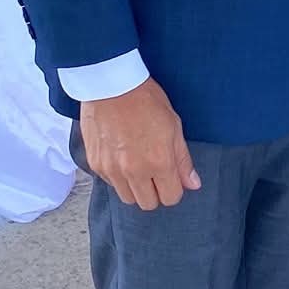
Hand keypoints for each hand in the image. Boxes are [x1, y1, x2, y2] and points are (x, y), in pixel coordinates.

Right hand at [80, 78, 200, 210]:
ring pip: (127, 198)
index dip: (174, 189)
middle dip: (155, 193)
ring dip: (135, 188)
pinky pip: (110, 183)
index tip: (172, 178)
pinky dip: (117, 177)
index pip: (171, 197)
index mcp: (159, 162)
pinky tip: (121, 157)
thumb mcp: (174, 125)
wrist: (110, 85)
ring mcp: (112, 169)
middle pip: (148, 204)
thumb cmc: (145, 99)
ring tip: (137, 165)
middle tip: (155, 173)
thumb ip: (182, 160)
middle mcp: (134, 171)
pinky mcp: (96, 164)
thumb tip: (192, 184)